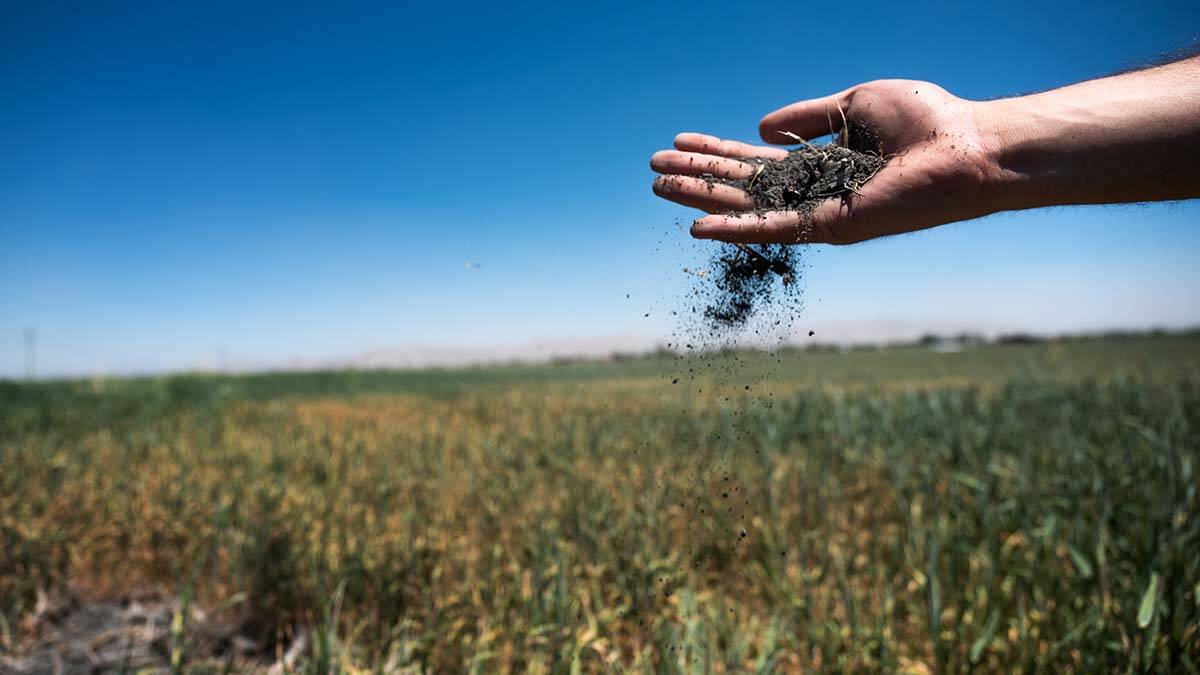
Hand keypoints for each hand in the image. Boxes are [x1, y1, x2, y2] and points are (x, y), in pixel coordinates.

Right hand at [650, 80, 1001, 243]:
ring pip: (746, 206)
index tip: (679, 142)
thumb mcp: (854, 105)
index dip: (716, 151)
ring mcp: (818, 213)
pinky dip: (734, 229)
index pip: (755, 159)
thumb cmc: (925, 122)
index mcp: (819, 162)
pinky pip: (773, 230)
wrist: (967, 148)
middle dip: (697, 175)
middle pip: (742, 184)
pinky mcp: (830, 229)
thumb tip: (761, 129)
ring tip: (658, 187)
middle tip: (653, 167)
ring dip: (701, 199)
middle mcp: (813, 192)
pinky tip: (697, 226)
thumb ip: (807, 117)